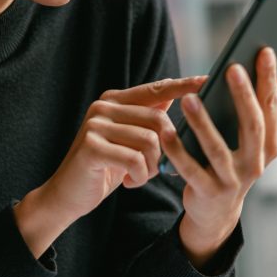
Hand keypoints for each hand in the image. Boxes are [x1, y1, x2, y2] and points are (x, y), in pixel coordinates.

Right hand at [14, 76, 203, 257]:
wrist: (68, 195)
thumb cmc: (105, 169)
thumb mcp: (129, 141)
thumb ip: (147, 119)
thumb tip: (178, 95)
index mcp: (115, 100)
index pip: (157, 89)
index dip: (184, 86)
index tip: (208, 80)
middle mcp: (104, 106)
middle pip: (158, 120)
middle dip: (165, 150)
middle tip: (154, 168)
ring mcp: (95, 124)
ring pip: (150, 141)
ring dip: (152, 166)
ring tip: (139, 175)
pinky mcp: (91, 146)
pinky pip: (135, 159)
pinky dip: (140, 176)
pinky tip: (128, 182)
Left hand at [159, 48, 276, 267]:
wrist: (216, 212)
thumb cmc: (233, 164)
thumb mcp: (253, 141)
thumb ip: (266, 109)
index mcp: (268, 146)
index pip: (270, 108)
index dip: (268, 80)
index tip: (264, 51)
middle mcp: (255, 163)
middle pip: (252, 126)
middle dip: (243, 95)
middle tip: (232, 67)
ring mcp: (232, 180)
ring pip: (217, 149)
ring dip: (203, 123)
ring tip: (190, 98)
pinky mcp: (208, 192)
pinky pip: (190, 169)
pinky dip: (178, 150)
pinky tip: (166, 130)